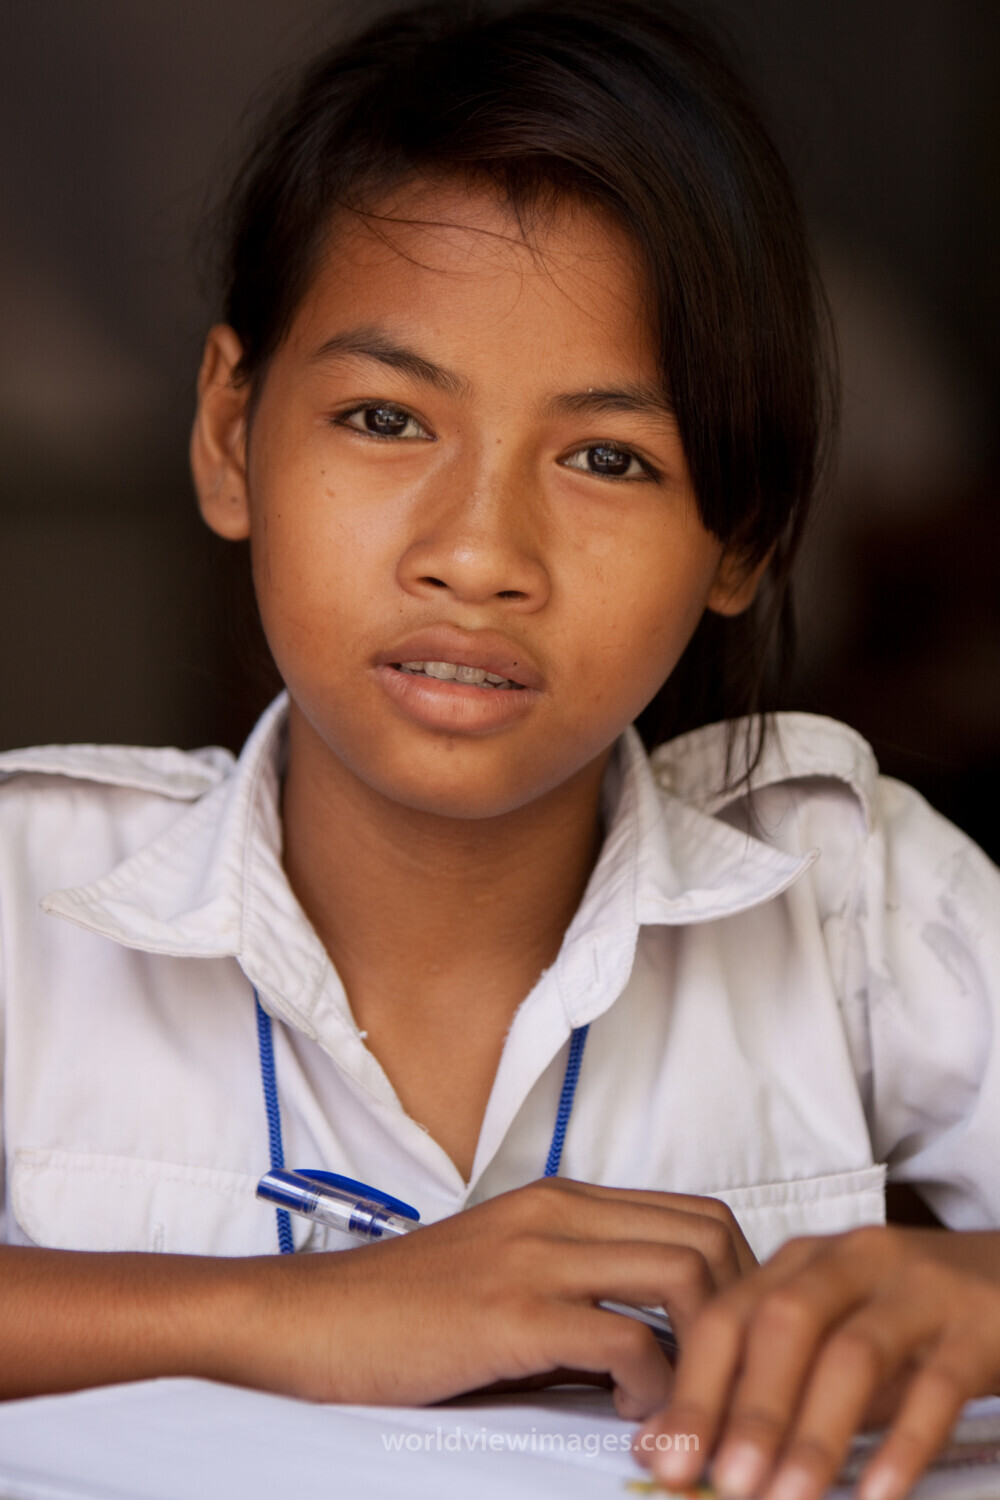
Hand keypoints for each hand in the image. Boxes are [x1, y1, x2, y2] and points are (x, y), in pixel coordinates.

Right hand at [233, 1177, 754, 1411]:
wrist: (308, 1322)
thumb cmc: (405, 1315)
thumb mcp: (505, 1276)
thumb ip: (580, 1290)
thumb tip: (660, 1349)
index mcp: (561, 1200)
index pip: (697, 1215)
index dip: (740, 1283)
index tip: (739, 1350)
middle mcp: (557, 1212)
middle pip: (709, 1237)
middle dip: (743, 1318)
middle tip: (732, 1385)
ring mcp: (534, 1256)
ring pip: (684, 1277)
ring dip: (710, 1356)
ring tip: (691, 1409)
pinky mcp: (510, 1312)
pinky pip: (628, 1340)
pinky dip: (655, 1389)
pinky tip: (634, 1418)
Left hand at [636, 1226, 999, 1499]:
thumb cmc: (904, 1318)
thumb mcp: (831, 1334)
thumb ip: (762, 1382)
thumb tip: (664, 1445)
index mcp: (803, 1261)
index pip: (730, 1315)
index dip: (693, 1388)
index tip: (664, 1460)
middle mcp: (854, 1260)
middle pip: (785, 1322)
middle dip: (749, 1408)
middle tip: (725, 1483)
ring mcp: (920, 1288)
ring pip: (854, 1353)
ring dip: (815, 1433)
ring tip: (785, 1499)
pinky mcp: (978, 1326)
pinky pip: (938, 1385)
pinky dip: (903, 1443)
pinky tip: (877, 1494)